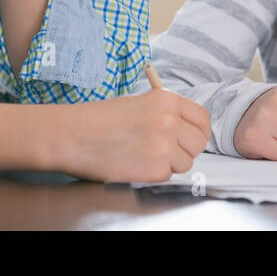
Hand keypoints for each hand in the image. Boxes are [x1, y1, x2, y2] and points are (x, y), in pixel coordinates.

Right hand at [56, 89, 211, 182]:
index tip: (190, 137)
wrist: (74, 135)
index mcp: (167, 100)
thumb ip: (165, 113)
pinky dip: (155, 173)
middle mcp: (170, 121)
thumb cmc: (100, 119)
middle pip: (198, 143)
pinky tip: (136, 163)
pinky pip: (168, 175)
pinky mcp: (156, 169)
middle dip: (185, 149)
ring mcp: (164, 146)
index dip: (198, 131)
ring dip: (170, 163)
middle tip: (165, 150)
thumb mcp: (138, 102)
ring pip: (186, 163)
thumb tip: (185, 129)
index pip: (202, 119)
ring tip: (144, 155)